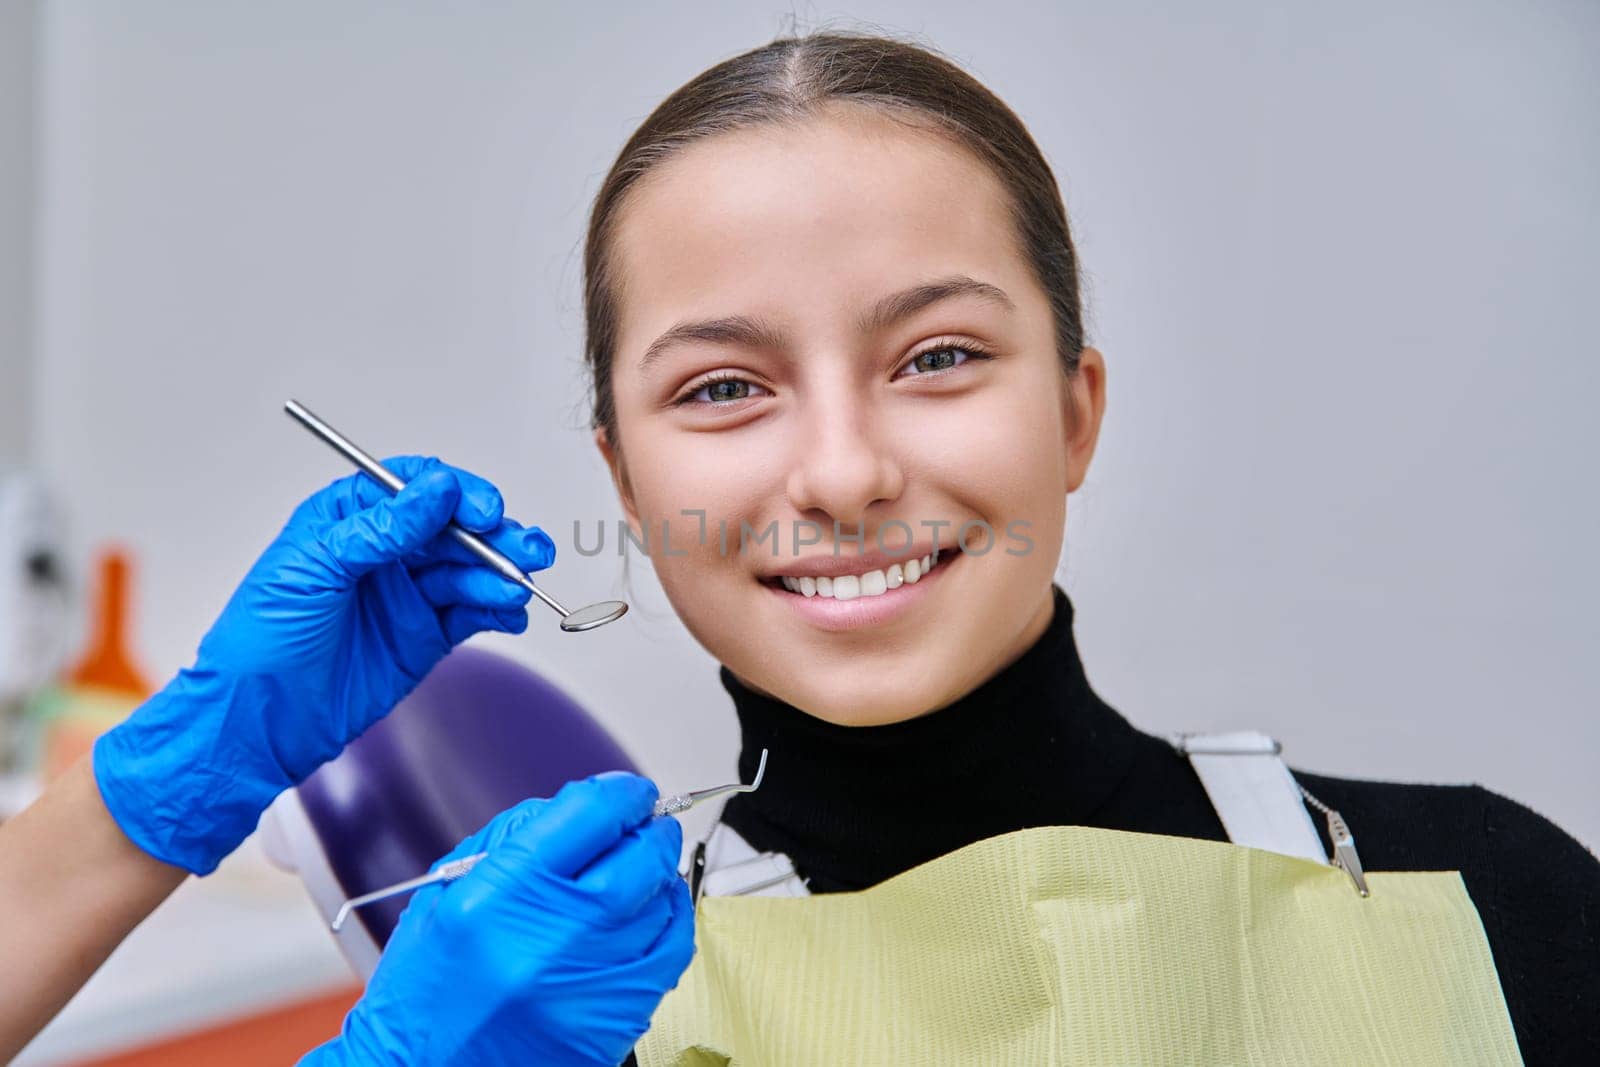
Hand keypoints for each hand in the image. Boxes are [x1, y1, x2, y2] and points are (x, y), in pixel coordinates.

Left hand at [94, 457, 555, 873]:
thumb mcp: (313, 567)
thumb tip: (435, 490)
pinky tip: (510, 613)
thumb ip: (380, 528)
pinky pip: (471, 614)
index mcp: (349, 520)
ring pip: (469, 571)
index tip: (481, 511)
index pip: (416, 487)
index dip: (456, 493)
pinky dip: (497, 611)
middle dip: (495, 536)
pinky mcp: (423, 638)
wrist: (258, 723)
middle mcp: (384, 553)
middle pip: (455, 528)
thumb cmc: (260, 639)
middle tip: (522, 549)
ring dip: (500, 575)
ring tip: (516, 588)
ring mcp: (406, 595)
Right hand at [303, 773, 695, 1066]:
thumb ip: (512, 839)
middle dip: (649, 829)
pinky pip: (672, 953)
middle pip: (638, 854)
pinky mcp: (613, 1020)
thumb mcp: (446, 894)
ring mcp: (588, 981)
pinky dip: (672, 921)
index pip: (590, 814)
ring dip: (660, 874)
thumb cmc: (426, 994)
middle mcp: (550, 936)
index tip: (629, 793)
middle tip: (645, 824)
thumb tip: (579, 810)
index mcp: (500, 894)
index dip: (621, 792)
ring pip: (662, 900)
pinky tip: (655, 912)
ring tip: (643, 870)